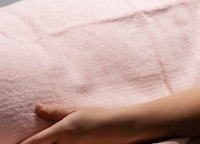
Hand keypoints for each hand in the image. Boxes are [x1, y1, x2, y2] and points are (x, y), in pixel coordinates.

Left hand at [20, 103, 135, 143]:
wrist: (118, 127)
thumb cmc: (98, 116)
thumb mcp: (76, 110)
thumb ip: (55, 111)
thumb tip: (37, 106)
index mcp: (62, 131)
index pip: (35, 142)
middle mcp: (64, 143)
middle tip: (33, 139)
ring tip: (50, 139)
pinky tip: (61, 141)